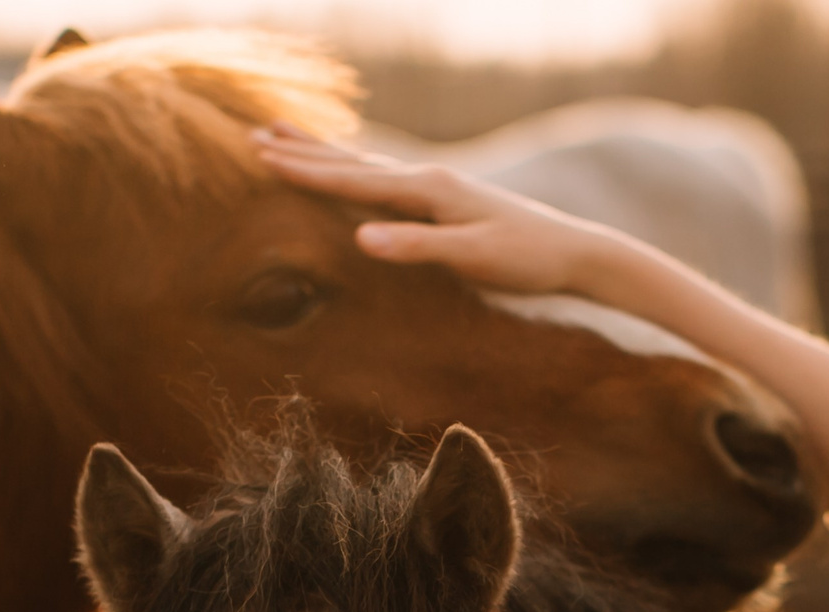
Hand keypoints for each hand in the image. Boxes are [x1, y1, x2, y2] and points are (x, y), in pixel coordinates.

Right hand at [252, 123, 636, 296]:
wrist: (573, 252)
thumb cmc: (525, 260)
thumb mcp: (471, 258)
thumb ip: (416, 247)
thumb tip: (360, 238)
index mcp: (428, 189)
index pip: (353, 178)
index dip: (305, 170)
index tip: (261, 157)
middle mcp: (430, 179)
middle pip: (353, 161)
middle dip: (303, 151)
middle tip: (255, 136)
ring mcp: (439, 187)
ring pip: (368, 164)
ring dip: (326, 153)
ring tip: (290, 136)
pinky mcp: (448, 201)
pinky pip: (388, 179)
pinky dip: (358, 168)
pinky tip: (354, 169)